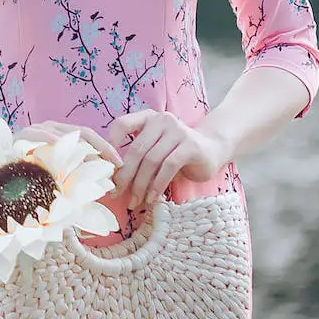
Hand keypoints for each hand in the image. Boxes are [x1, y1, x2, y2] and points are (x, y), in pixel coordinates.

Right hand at [14, 120, 124, 170]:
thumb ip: (75, 179)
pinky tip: (59, 144)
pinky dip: (49, 137)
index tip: (121, 164)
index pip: (89, 138)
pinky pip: (37, 134)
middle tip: (116, 164)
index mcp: (61, 136)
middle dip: (102, 146)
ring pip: (63, 132)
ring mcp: (36, 130)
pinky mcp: (21, 135)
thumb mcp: (56, 178)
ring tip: (96, 158)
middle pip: (82, 132)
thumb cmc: (27, 176)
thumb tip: (103, 187)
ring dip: (81, 146)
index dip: (106, 148)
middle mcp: (51, 129)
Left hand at [108, 109, 231, 210]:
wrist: (213, 149)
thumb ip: (137, 155)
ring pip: (151, 160)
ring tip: (135, 201)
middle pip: (136, 149)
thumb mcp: (155, 148)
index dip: (110, 145)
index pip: (121, 124)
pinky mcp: (191, 146)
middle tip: (117, 193)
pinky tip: (152, 198)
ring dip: (141, 185)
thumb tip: (113, 179)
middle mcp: (161, 120)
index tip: (105, 169)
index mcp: (148, 117)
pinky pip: (168, 167)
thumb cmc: (176, 152)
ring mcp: (178, 131)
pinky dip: (157, 185)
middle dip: (125, 175)